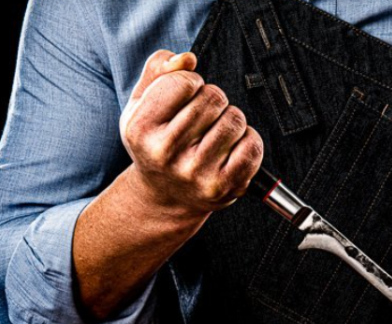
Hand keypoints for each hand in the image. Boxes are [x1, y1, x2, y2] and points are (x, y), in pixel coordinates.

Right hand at [119, 50, 263, 214]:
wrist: (164, 196)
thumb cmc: (156, 141)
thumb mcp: (143, 102)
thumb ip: (159, 69)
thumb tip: (187, 59)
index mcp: (140, 129)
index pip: (184, 82)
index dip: (191, 83)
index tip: (185, 97)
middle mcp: (165, 153)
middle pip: (213, 98)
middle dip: (213, 100)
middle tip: (203, 118)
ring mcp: (195, 173)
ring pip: (235, 119)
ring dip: (231, 119)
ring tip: (215, 133)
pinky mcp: (223, 186)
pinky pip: (252, 146)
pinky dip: (248, 140)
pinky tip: (231, 148)